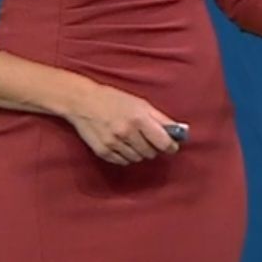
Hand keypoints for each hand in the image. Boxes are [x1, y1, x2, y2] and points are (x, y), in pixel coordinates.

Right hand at [63, 81, 185, 164]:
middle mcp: (127, 133)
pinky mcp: (103, 152)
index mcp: (138, 118)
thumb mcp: (140, 103)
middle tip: (148, 139)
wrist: (82, 102)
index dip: (170, 146)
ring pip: (137, 159)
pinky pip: (123, 162)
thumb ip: (160, 118)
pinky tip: (122, 144)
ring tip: (132, 139)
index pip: (163, 142)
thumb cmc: (113, 99)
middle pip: (151, 153)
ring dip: (139, 152)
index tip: (172, 146)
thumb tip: (179, 131)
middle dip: (153, 148)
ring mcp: (114, 144)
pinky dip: (126, 156)